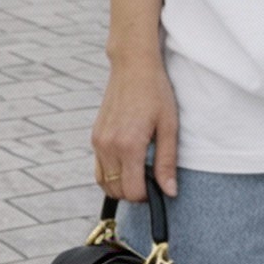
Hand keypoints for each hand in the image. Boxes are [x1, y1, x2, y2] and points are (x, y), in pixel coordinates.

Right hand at [92, 52, 179, 201]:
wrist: (133, 66)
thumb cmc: (155, 92)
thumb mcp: (169, 126)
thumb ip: (167, 162)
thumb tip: (169, 191)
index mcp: (128, 145)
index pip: (132, 190)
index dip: (146, 196)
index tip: (158, 188)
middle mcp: (108, 146)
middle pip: (116, 191)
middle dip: (134, 193)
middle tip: (151, 181)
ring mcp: (98, 142)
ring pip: (104, 183)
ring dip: (120, 186)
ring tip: (139, 173)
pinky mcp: (94, 137)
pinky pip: (98, 169)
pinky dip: (111, 174)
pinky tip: (127, 163)